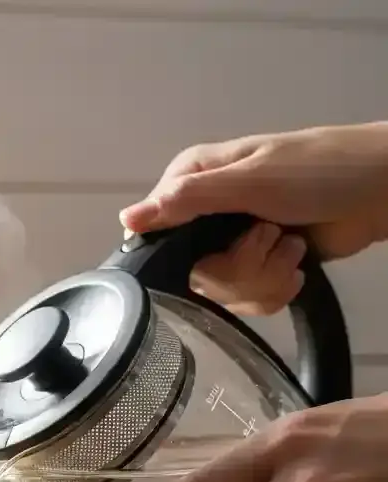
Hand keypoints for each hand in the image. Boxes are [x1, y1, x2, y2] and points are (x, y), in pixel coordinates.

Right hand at [121, 123, 387, 314]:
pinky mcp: (259, 268)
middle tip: (270, 237)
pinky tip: (296, 265)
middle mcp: (206, 215)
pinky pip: (248, 303)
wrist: (377, 192)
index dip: (189, 253)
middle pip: (196, 275)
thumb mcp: (249, 181)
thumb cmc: (319, 171)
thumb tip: (127, 219)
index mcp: (193, 182)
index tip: (221, 242)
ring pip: (224, 294)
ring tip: (292, 246)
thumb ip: (187, 202)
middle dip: (241, 268)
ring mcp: (234, 243)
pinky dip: (277, 289)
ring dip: (266, 277)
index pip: (158, 237)